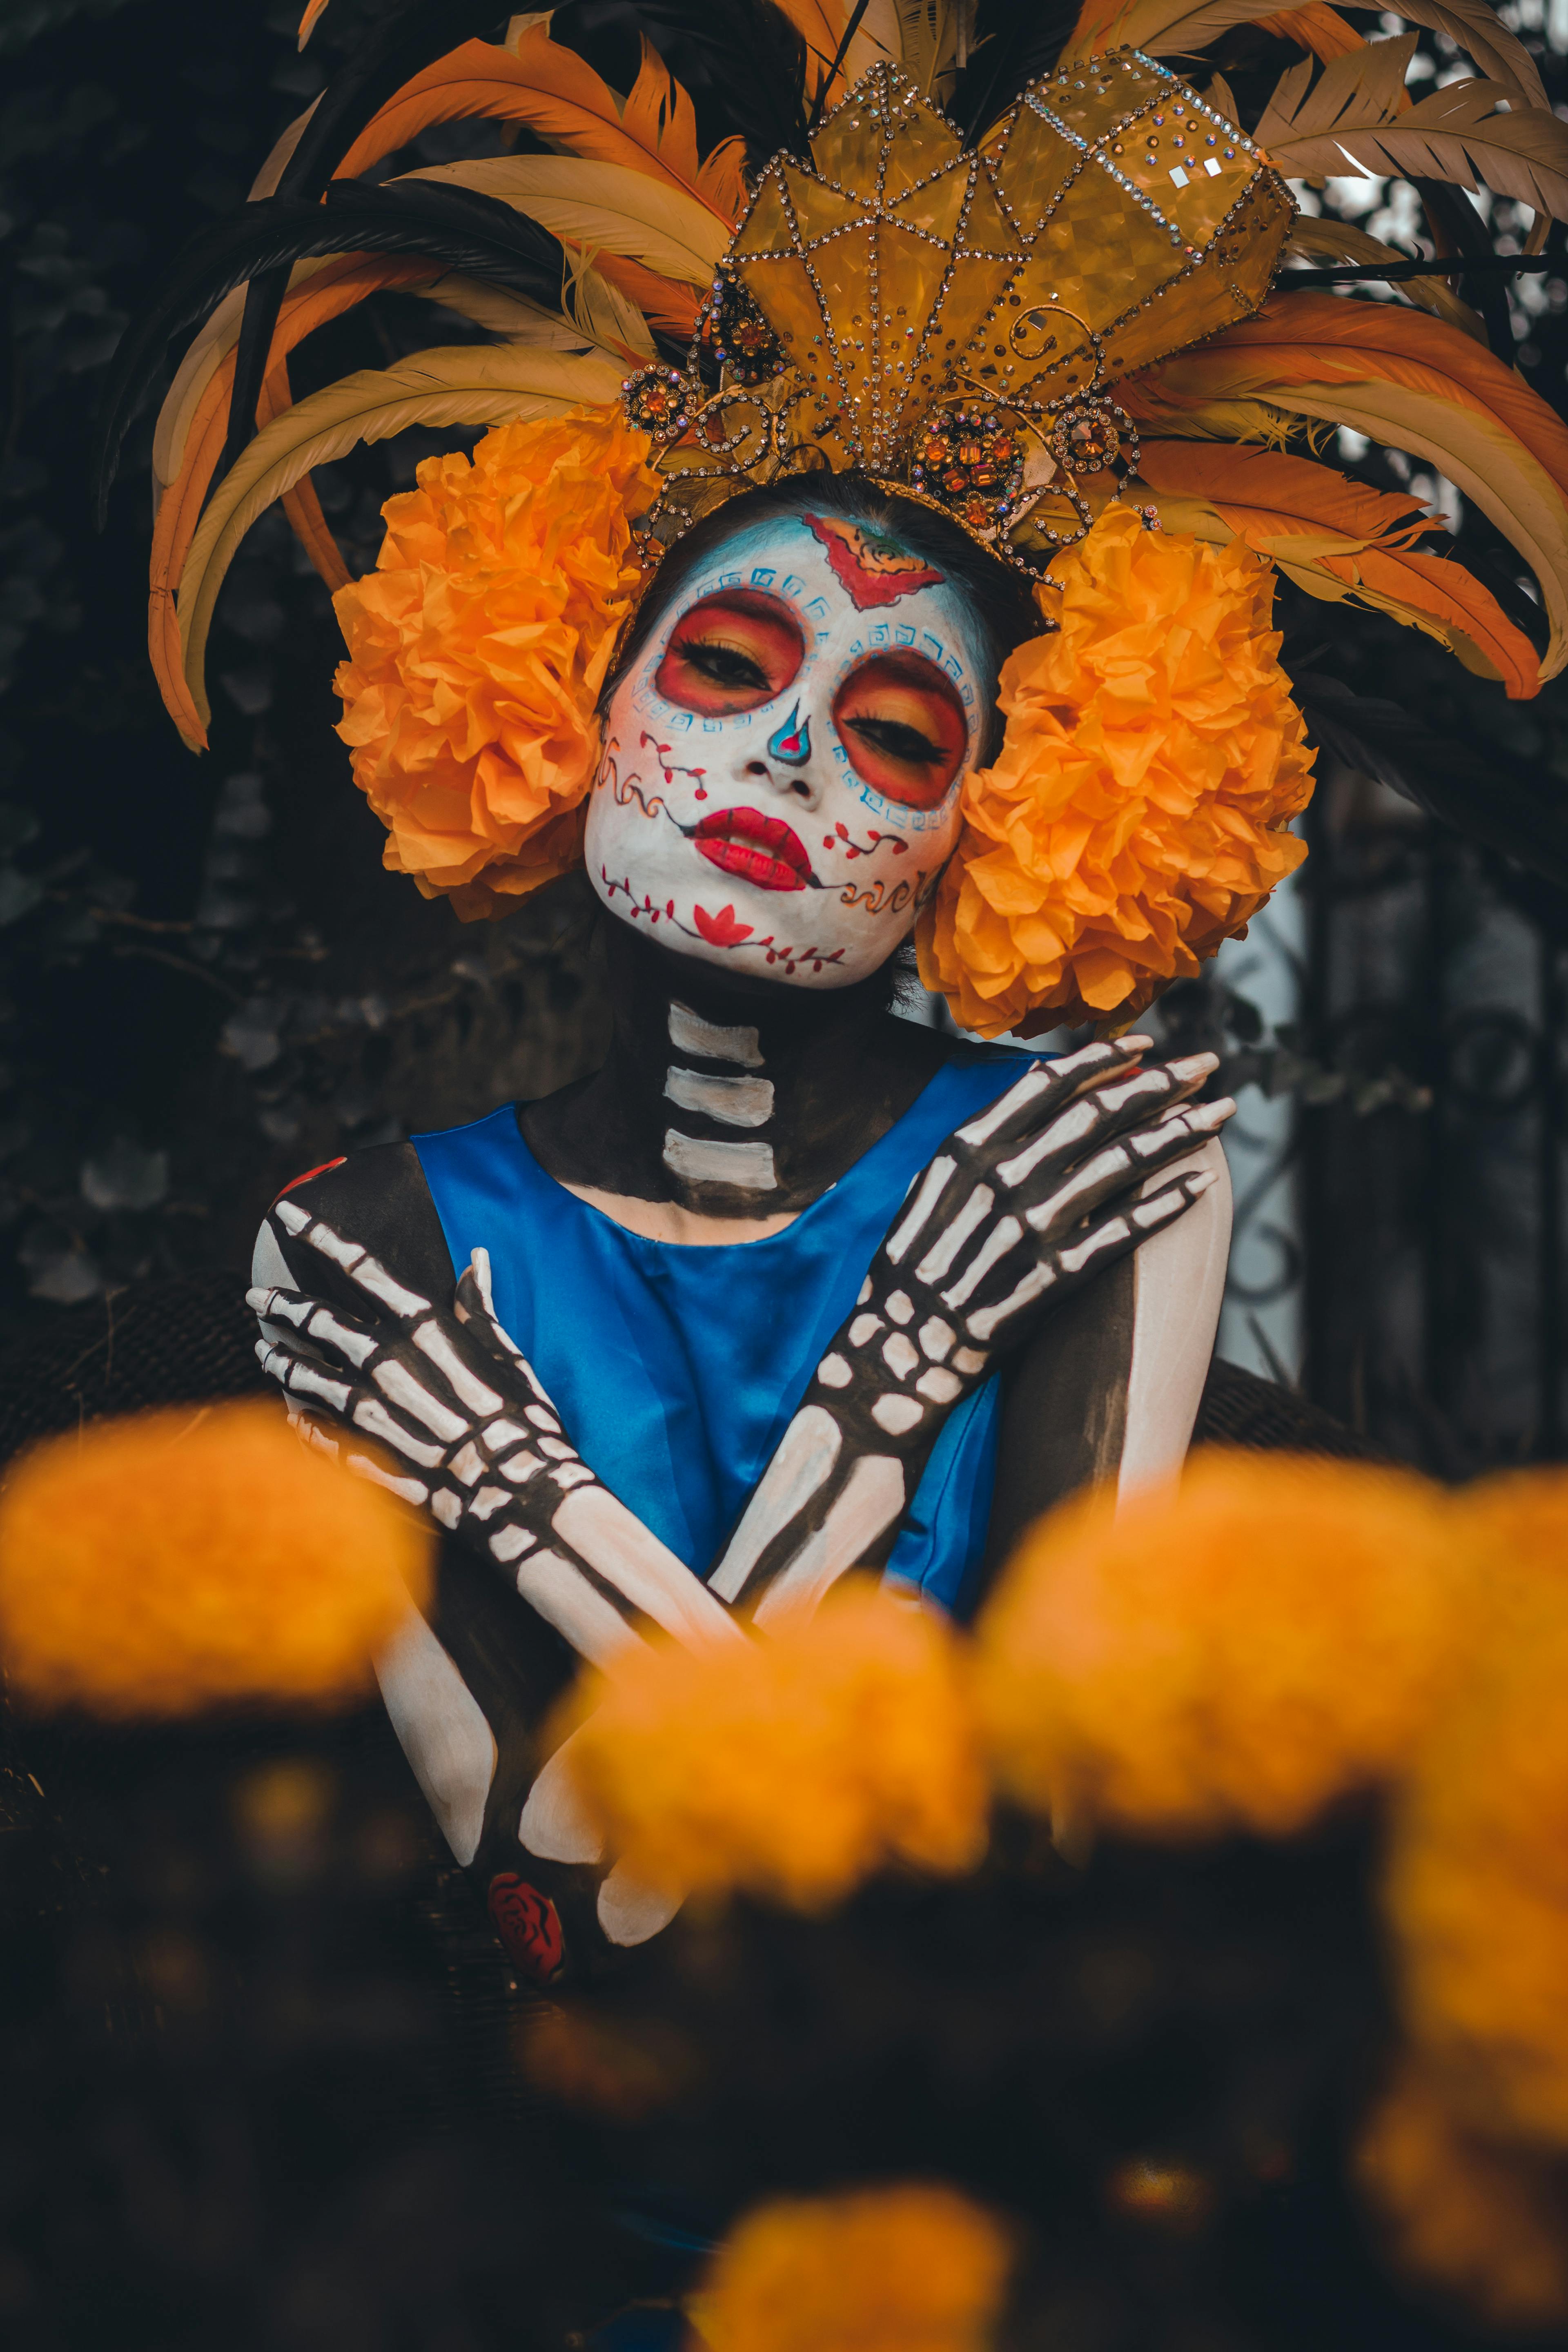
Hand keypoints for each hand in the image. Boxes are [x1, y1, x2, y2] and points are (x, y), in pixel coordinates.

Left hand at [251, 1198, 738, 1663]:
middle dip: (280, 1306)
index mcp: (422, 1326)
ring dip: (278, 1362)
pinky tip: (289, 1418)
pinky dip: (299, 1424)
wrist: (520, 1489)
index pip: (359, 1267)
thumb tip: (476, 1259)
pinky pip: (315, 1434)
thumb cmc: (523, 1417)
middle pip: (316, 1321)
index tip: (286, 1215)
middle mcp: (386, 1361)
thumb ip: (479, 1305)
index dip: (318, 1236)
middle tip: (254, 1298)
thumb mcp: (507, 1351)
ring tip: (261, 1352)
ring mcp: (369, 1410)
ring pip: (304, 1376)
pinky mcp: (363, 1453)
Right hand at [709, 1036, 1231, 1619]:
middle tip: (1206, 1066)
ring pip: (1122, 1163)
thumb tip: (1037, 1089)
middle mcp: (1002, 1180)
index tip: (1145, 1046)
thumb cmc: (912, 1268)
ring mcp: (1030, 1230)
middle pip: (1098, 1114)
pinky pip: (1123, 1233)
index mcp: (966, 1149)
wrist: (897, 1352)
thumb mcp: (932, 1188)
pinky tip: (1201, 1184)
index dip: (1104, 1059)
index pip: (1048, 1084)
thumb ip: (983, 1141)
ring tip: (1220, 1113)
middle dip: (1160, 1084)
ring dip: (1179, 1131)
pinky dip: (1166, 1205)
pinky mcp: (1053, 1279)